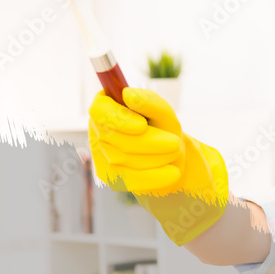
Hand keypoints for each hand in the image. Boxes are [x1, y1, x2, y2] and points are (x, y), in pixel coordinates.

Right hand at [88, 87, 228, 245]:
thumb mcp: (163, 112)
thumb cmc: (162, 127)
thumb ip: (149, 101)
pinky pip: (128, 179)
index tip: (142, 125)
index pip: (100, 111)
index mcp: (106, 106)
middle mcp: (98, 129)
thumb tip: (127, 94)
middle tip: (175, 143)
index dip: (119, 119)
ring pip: (123, 159)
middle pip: (116, 138)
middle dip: (149, 143)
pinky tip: (173, 174)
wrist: (169, 155)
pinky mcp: (109, 175)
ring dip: (155, 157)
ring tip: (176, 152)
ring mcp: (100, 154)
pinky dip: (153, 177)